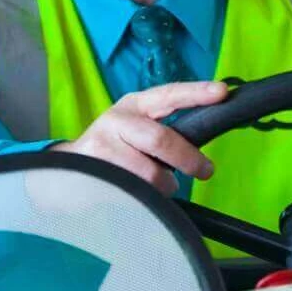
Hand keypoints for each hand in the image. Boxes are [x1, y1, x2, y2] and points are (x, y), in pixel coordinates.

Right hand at [53, 80, 226, 193]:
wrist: (70, 166)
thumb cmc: (117, 148)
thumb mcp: (137, 129)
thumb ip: (166, 131)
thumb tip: (205, 146)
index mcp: (134, 104)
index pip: (168, 94)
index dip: (195, 93)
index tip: (222, 92)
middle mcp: (116, 120)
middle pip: (161, 139)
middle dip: (188, 158)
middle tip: (204, 170)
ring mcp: (102, 148)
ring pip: (150, 174)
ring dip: (162, 186)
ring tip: (155, 186)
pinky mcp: (95, 174)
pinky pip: (135, 193)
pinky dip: (145, 199)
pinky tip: (136, 194)